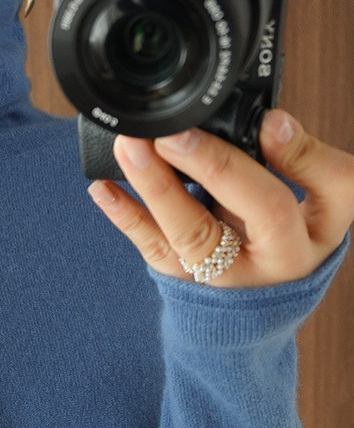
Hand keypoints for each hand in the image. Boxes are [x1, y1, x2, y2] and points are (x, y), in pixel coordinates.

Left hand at [87, 109, 353, 286]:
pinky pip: (150, 247)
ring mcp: (214, 277)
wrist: (262, 304)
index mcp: (302, 245)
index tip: (266, 122)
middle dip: (205, 169)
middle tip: (172, 132)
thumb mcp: (327, 207)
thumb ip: (308, 165)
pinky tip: (101, 188)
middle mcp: (259, 267)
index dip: (289, 160)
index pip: (295, 201)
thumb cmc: (295, 240)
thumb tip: (272, 124)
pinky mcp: (180, 278)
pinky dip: (124, 214)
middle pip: (238, 217)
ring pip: (183, 235)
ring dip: (153, 186)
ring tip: (130, 147)